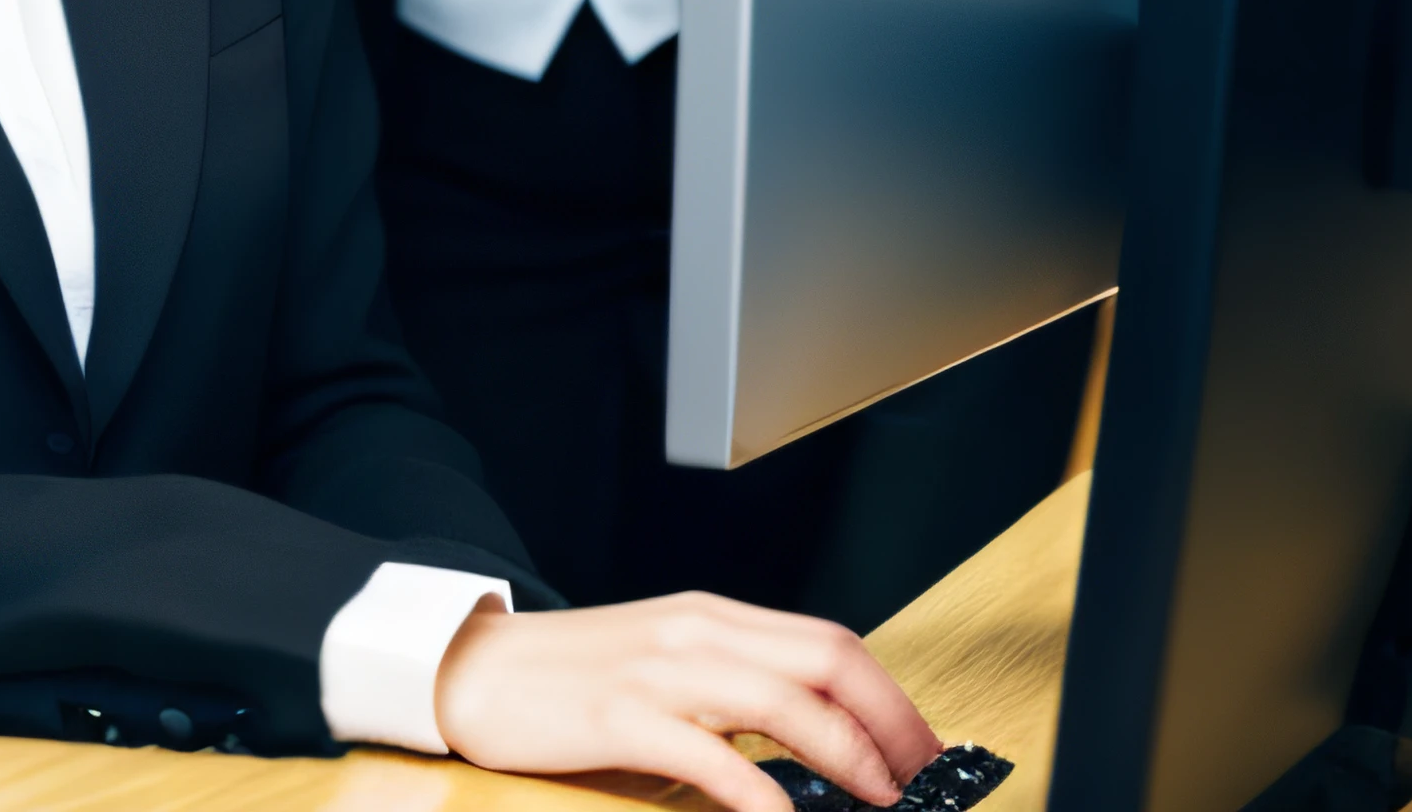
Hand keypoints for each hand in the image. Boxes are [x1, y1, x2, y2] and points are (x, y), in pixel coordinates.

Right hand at [433, 591, 938, 809]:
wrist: (479, 669)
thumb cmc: (577, 682)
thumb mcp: (668, 673)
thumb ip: (735, 696)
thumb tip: (822, 747)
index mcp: (713, 619)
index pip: (830, 643)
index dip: (892, 697)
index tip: (932, 751)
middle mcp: (697, 633)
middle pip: (824, 661)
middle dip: (892, 724)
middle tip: (928, 782)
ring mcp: (659, 671)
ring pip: (782, 702)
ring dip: (848, 759)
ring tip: (883, 803)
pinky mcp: (621, 714)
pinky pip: (710, 753)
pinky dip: (760, 793)